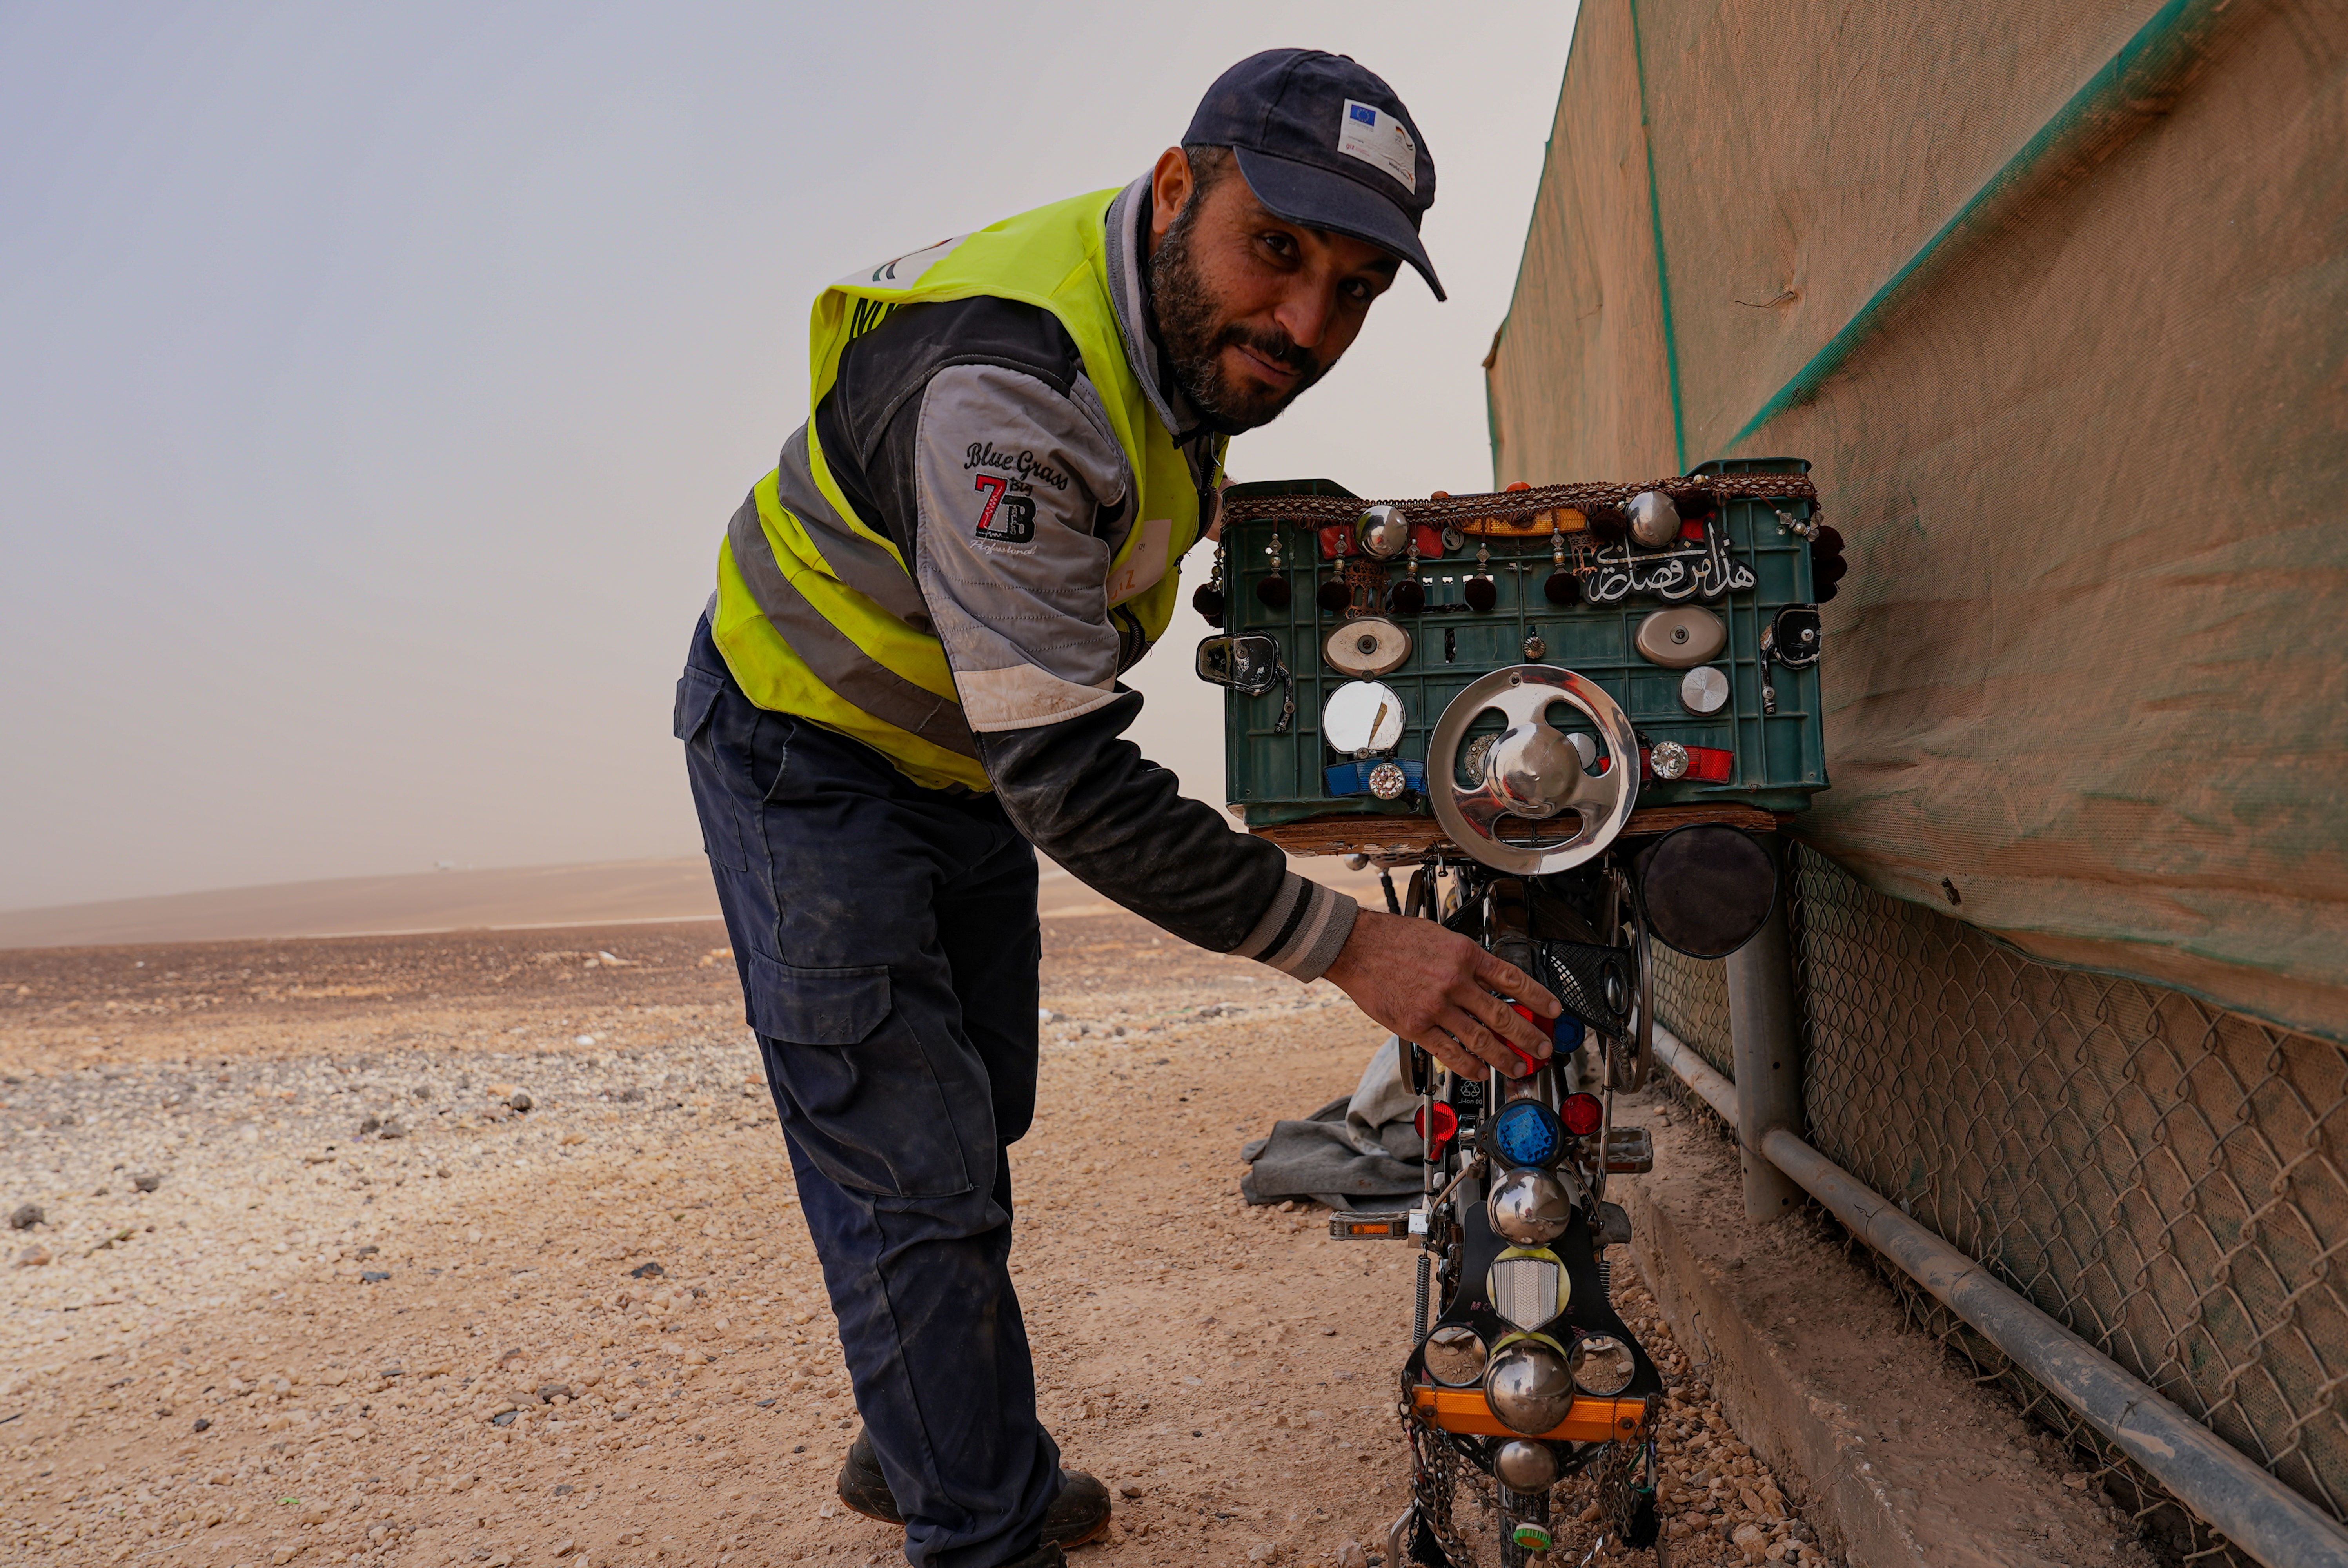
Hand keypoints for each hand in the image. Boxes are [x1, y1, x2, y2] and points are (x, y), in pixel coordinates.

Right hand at [1320, 909, 1561, 1078]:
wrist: (1356, 946)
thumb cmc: (1393, 938)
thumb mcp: (1440, 937)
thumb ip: (1465, 959)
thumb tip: (1489, 979)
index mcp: (1464, 955)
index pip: (1513, 979)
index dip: (1538, 997)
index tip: (1553, 1010)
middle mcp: (1455, 981)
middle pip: (1503, 1014)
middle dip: (1528, 1035)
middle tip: (1543, 1048)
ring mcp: (1435, 1006)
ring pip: (1480, 1038)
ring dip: (1503, 1056)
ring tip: (1517, 1066)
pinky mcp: (1415, 1025)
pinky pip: (1449, 1051)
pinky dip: (1468, 1065)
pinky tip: (1480, 1072)